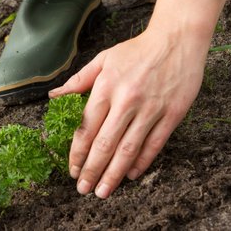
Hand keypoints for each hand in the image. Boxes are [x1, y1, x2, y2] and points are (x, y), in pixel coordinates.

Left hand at [49, 0, 230, 198]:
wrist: (177, 39)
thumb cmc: (136, 50)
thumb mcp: (103, 59)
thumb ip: (78, 81)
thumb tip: (54, 97)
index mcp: (106, 87)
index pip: (86, 128)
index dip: (77, 153)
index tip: (72, 170)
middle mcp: (126, 100)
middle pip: (105, 144)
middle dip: (91, 170)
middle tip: (83, 189)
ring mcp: (150, 109)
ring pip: (128, 149)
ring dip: (114, 174)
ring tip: (103, 191)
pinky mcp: (172, 114)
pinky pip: (154, 144)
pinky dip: (142, 162)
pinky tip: (132, 175)